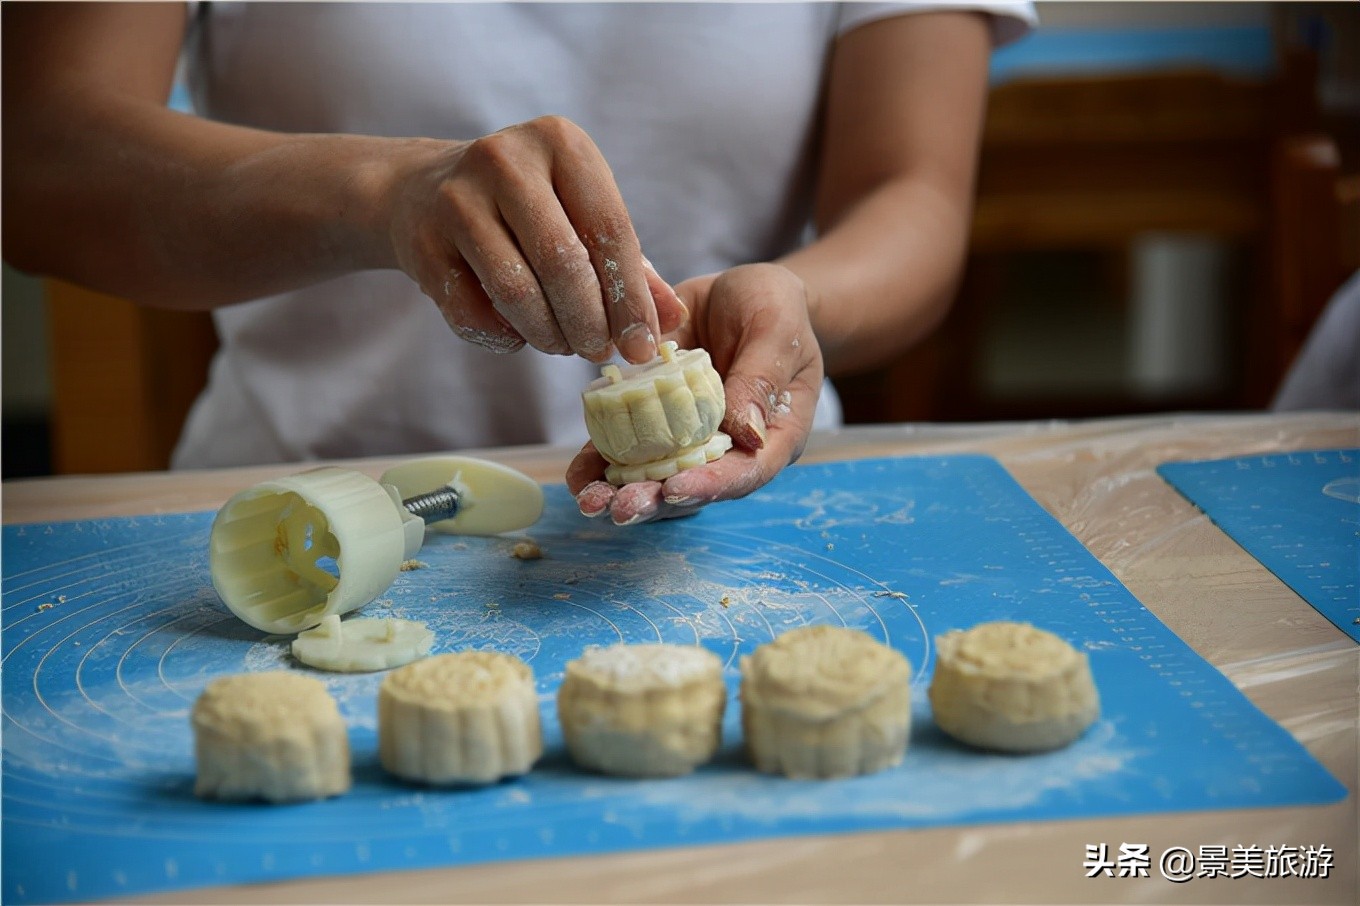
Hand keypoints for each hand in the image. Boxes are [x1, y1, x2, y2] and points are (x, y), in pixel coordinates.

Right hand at [387, 116, 684, 361]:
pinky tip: (517, 333)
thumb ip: (634, 269)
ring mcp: (456, 196)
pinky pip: (473, 314)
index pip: (609, 229)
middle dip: (589, 323)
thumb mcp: (584, 220)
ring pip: (517, 291)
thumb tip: (674, 321)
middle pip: (563, 263)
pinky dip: (504, 338)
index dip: (631, 298)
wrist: (423, 192)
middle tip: (598, 352)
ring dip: (548, 335)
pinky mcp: (420, 240)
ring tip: (563, 345)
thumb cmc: (529, 211)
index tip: (643, 346)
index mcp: (561, 142)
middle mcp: (506, 158)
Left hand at [567, 262, 823, 523]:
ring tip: (592, 502)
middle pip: (694, 484)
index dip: (711, 485)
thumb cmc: (775, 307)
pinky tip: (578, 476)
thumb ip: (762, 377)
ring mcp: (687, 436)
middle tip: (623, 508)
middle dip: (657, 500)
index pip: (745, 471)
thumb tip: (747, 433)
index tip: (675, 487)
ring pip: (656, 475)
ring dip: (622, 492)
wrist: (739, 291)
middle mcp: (728, 446)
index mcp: (772, 435)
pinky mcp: (653, 417)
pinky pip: (626, 447)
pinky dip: (601, 463)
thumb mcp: (776, 330)